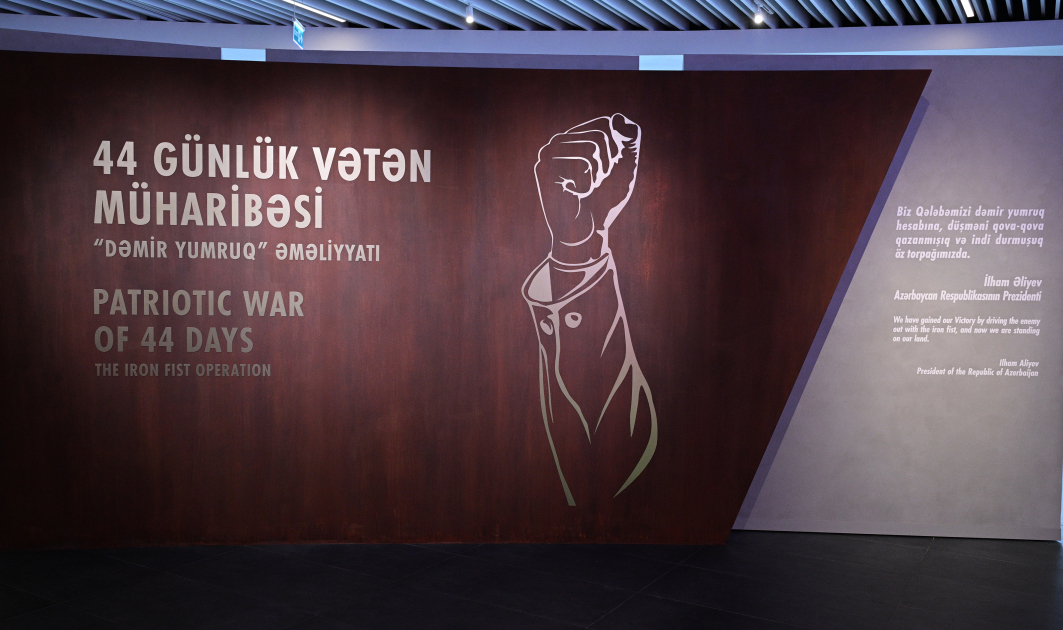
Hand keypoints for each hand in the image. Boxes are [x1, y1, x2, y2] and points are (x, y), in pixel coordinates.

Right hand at [535, 114, 640, 263]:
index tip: (607, 170)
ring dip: (597, 174)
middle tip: (596, 183)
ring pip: (591, 146)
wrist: (588, 231)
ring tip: (584, 188)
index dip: (616, 149)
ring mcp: (548, 153)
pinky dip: (587, 183)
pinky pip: (582, 163)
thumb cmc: (605, 200)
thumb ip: (629, 138)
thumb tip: (616, 117)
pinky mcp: (543, 168)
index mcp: (576, 137)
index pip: (605, 123)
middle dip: (607, 163)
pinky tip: (574, 195)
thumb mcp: (625, 165)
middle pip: (600, 134)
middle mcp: (559, 141)